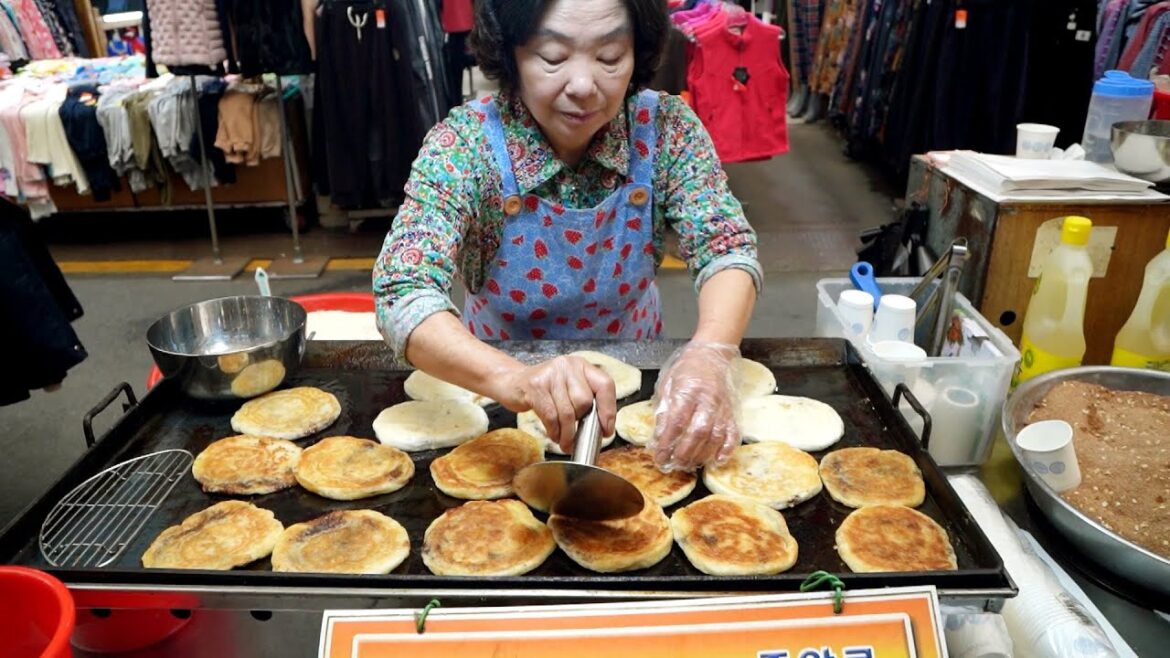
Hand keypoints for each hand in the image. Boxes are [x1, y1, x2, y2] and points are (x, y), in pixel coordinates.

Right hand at [494, 355, 616, 452]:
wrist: (512, 382)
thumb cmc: (545, 390)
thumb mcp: (568, 388)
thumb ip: (586, 401)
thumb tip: (602, 428)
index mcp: (581, 365)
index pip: (605, 385)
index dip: (609, 410)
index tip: (607, 430)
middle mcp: (568, 365)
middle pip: (584, 401)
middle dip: (581, 423)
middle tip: (575, 435)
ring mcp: (551, 374)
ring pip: (568, 412)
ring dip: (567, 433)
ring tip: (565, 442)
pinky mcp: (535, 386)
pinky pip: (551, 416)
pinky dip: (554, 431)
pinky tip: (554, 435)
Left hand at [650, 342, 740, 471]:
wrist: (711, 354)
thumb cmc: (686, 369)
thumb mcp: (667, 384)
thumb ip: (664, 409)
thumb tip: (658, 436)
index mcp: (688, 391)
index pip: (677, 422)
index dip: (667, 442)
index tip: (659, 456)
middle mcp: (707, 400)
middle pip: (698, 433)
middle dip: (684, 453)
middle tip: (673, 464)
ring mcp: (723, 407)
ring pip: (715, 436)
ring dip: (702, 455)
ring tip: (688, 464)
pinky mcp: (732, 412)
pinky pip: (733, 434)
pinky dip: (726, 450)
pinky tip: (717, 460)